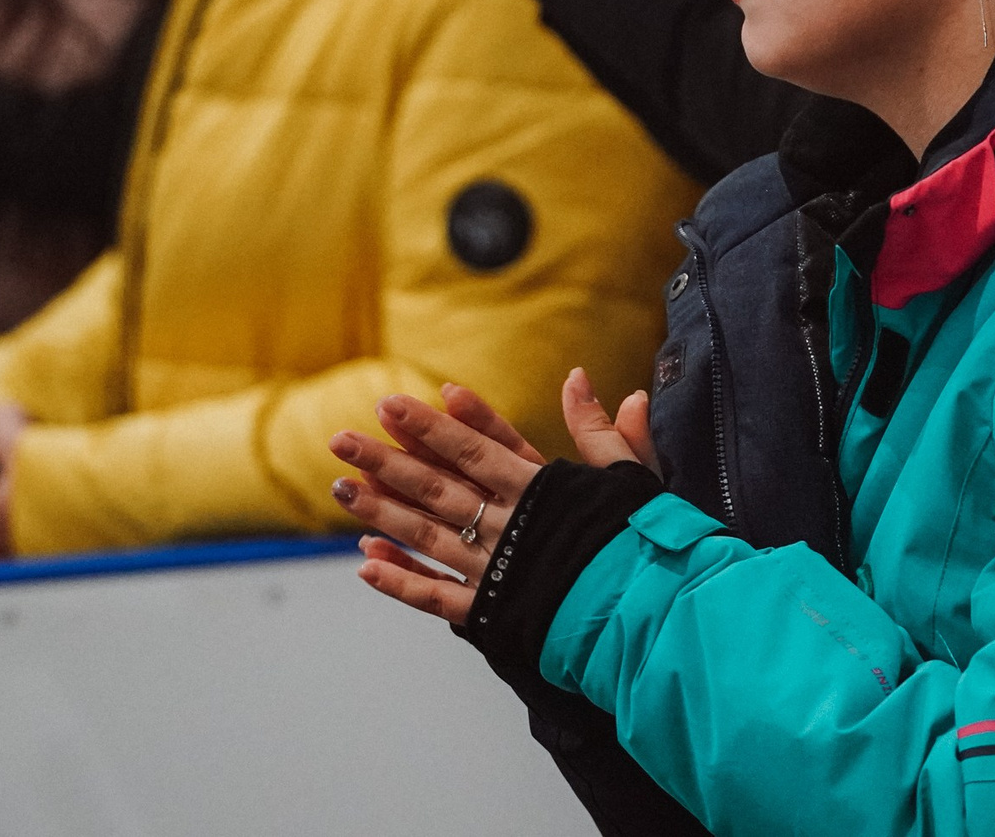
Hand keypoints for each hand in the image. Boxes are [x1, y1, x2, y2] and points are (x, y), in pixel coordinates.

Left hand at [331, 370, 657, 623]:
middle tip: (343, 440)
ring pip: (426, 536)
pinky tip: (366, 565)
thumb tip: (582, 378)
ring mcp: (494, 570)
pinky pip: (436, 596)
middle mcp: (507, 526)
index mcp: (539, 490)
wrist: (652, 615)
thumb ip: (600, 430)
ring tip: (342, 490)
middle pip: (436, 487)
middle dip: (385, 462)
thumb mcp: (631, 476)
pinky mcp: (492, 610)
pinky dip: (400, 580)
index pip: (473, 450)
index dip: (430, 426)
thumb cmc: (645, 544)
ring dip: (380, 514)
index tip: (392, 406)